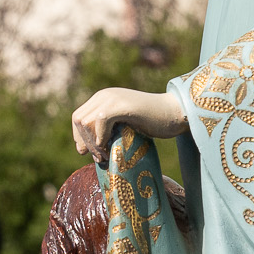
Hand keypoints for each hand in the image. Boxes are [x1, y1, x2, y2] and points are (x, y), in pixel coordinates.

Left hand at [71, 86, 187, 157]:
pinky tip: (111, 147)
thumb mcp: (124, 125)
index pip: (78, 117)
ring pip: (85, 122)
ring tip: (105, 156)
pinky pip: (100, 120)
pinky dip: (101, 137)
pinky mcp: (123, 105)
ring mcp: (113, 98)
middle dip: (84, 142)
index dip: (80, 137)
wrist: (176, 113)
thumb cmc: (154, 123)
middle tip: (99, 158)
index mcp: (103, 98)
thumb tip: (85, 150)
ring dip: (92, 143)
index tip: (90, 153)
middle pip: (78, 120)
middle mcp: (105, 95)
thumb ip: (106, 130)